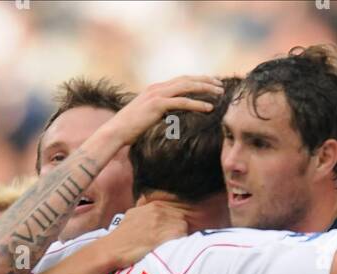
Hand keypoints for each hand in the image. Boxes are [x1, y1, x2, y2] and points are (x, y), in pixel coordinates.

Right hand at [105, 202, 187, 268]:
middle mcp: (157, 211)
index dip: (175, 222)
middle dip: (179, 229)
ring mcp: (160, 222)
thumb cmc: (122, 237)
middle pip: (181, 218)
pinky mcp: (161, 235)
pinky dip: (180, 241)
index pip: (174, 211)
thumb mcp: (131, 215)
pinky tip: (173, 247)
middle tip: (174, 240)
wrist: (112, 248)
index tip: (172, 232)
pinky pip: (180, 235)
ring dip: (180, 236)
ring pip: (183, 226)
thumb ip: (142, 208)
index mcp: (152, 205)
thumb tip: (144, 202)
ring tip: (173, 245)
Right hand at [107, 74, 223, 148]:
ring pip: (186, 87)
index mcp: (156, 89)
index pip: (181, 80)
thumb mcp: (148, 117)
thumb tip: (170, 116)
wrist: (116, 131)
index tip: (211, 83)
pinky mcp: (157, 105)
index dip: (197, 80)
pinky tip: (209, 108)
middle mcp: (157, 88)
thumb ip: (160, 112)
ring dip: (205, 89)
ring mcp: (157, 95)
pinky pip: (182, 102)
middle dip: (205, 81)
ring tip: (219, 93)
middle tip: (220, 85)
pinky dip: (197, 104)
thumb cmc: (130, 128)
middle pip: (186, 79)